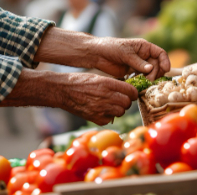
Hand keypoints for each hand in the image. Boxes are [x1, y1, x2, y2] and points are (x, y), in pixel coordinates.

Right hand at [0, 69, 136, 124]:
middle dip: (125, 101)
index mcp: (108, 84)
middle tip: (120, 99)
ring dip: (118, 109)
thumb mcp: (99, 77)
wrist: (63, 91)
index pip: (131, 91)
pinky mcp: (95, 118)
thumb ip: (114, 85)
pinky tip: (101, 110)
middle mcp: (106, 96)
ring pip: (120, 112)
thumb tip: (128, 92)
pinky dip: (108, 116)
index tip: (131, 93)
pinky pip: (110, 120)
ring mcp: (101, 109)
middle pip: (127, 103)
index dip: (132, 93)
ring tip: (109, 104)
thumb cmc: (81, 82)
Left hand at [91, 37, 169, 81]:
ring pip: (150, 73)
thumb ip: (138, 62)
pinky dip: (142, 81)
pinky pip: (142, 78)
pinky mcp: (132, 72)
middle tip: (149, 80)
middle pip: (157, 65)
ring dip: (150, 78)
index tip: (166, 70)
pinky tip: (139, 84)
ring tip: (144, 82)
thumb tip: (151, 69)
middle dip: (155, 73)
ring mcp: (139, 64)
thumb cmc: (111, 48)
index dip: (165, 61)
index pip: (160, 53)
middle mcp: (144, 55)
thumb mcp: (126, 53)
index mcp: (144, 47)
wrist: (98, 54)